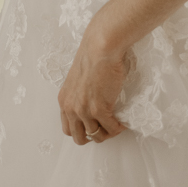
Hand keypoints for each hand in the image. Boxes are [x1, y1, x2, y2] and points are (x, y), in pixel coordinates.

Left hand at [58, 29, 126, 144]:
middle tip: (105, 127)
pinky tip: (123, 121)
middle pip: (79, 138)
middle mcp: (70, 108)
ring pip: (96, 136)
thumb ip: (79, 96)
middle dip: (93, 136)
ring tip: (116, 124)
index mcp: (64, 101)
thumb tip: (91, 108)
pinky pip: (111, 129)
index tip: (94, 125)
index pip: (68, 129)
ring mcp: (83, 110)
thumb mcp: (77, 80)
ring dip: (108, 133)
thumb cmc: (92, 57)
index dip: (82, 130)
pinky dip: (119, 128)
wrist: (100, 48)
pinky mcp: (98, 109)